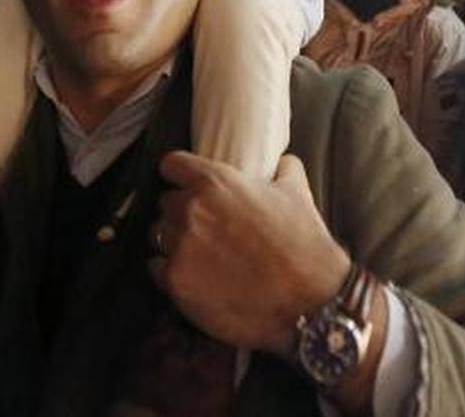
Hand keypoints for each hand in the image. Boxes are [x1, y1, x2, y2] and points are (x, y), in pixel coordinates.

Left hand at [147, 152, 349, 356]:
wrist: (309, 302)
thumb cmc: (304, 246)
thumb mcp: (298, 194)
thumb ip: (283, 169)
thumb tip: (281, 162)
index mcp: (214, 182)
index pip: (171, 165)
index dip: (179, 174)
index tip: (185, 183)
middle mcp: (190, 210)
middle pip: (165, 202)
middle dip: (180, 212)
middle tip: (203, 227)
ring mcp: (180, 247)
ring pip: (158, 235)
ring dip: (173, 242)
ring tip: (198, 255)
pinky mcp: (175, 282)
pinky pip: (156, 268)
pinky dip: (169, 271)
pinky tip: (193, 277)